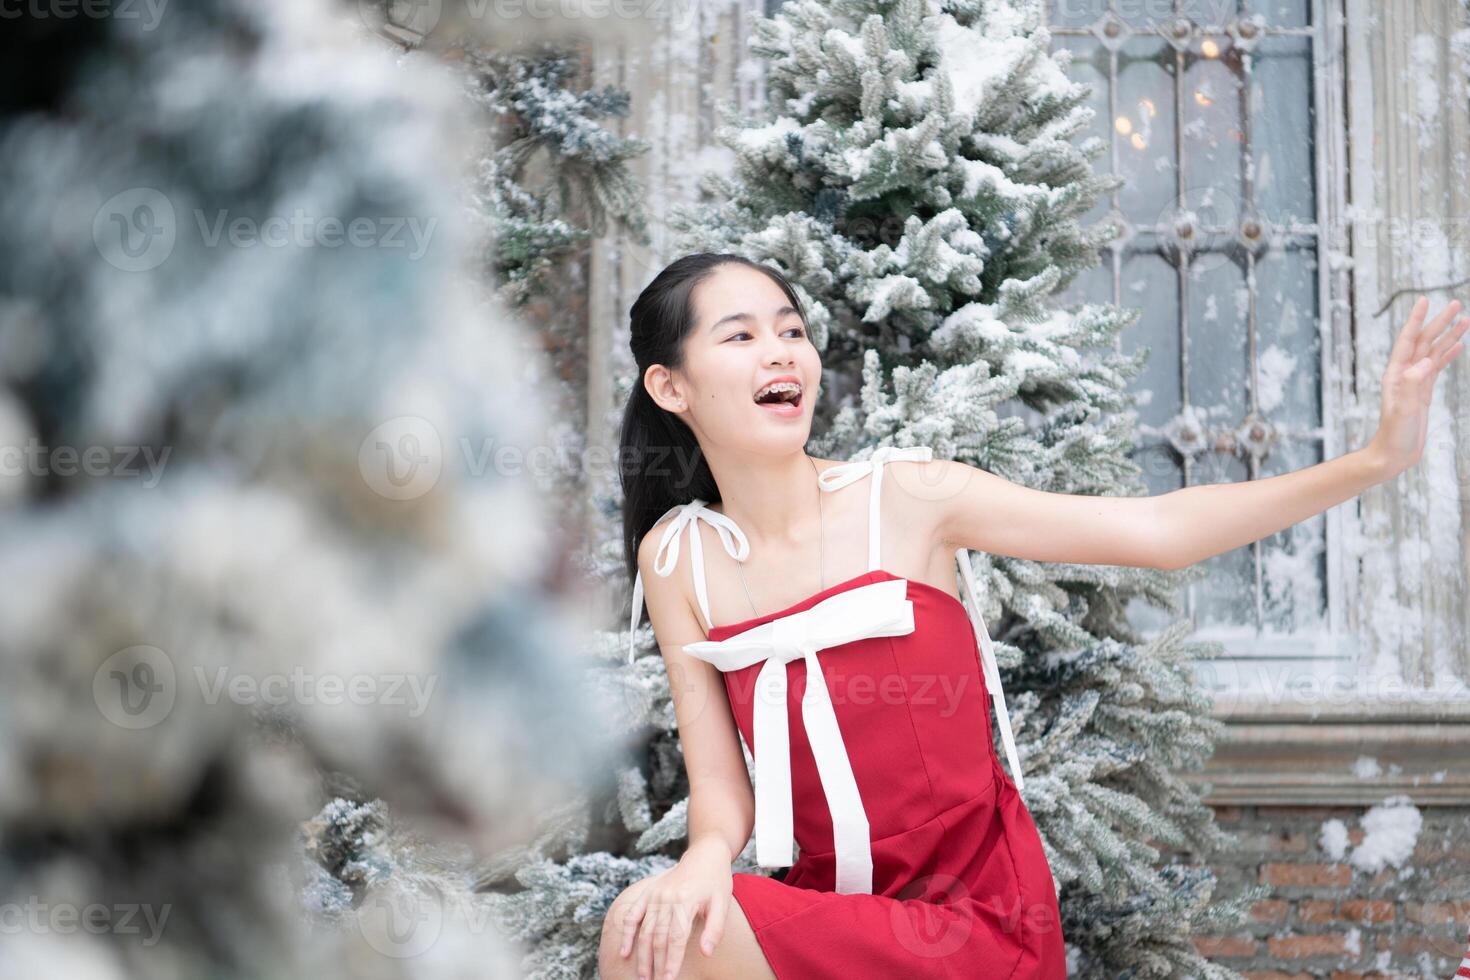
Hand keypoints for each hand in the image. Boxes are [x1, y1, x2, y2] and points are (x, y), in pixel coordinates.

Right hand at [616, 838, 732, 979]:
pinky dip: (627, 934)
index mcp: (685, 900)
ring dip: (642, 955)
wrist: (704, 854)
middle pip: (658, 937)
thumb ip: (714, 929)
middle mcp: (666, 897)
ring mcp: (654, 895)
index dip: (672, 961)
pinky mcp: (647, 893)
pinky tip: (625, 952)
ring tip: (644, 976)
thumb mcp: (722, 903)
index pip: (676, 938)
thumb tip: (706, 953)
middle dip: (656, 964)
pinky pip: (633, 915)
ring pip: (645, 930)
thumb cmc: (715, 881)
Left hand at [1366, 296, 1467, 476]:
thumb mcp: (1403, 410)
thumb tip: (1425, 362)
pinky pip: (1437, 367)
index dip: (1416, 320)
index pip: (1407, 341)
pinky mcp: (1423, 392)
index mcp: (1396, 375)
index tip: (1425, 301)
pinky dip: (1448, 354)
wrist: (1393, 455)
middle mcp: (1404, 375)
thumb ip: (1412, 386)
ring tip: (1465, 319)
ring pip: (1434, 353)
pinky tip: (1458, 344)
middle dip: (1439, 322)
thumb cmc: (1394, 435)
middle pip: (1424, 342)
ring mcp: (1414, 382)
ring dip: (1448, 336)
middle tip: (1456, 304)